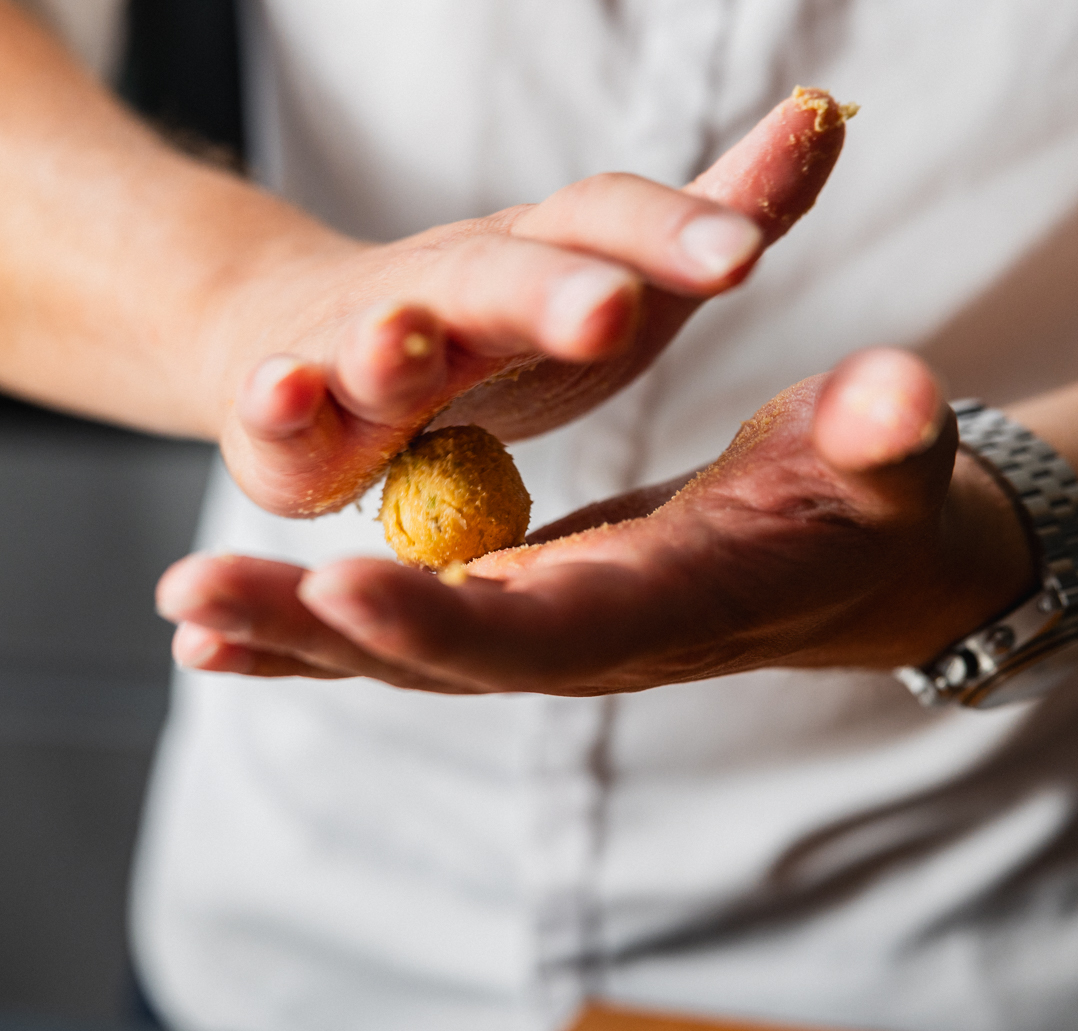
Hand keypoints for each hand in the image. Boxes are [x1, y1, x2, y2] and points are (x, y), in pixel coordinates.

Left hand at [157, 350, 1036, 694]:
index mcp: (672, 599)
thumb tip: (898, 402)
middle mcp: (593, 638)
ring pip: (404, 648)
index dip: (453, 618)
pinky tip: (220, 637)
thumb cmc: (868, 495)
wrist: (850, 559)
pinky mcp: (521, 611)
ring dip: (289, 633)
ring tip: (179, 607)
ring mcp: (548, 632)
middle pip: (442, 651)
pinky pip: (409, 633)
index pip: (551, 626)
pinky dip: (313, 640)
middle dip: (320, 630)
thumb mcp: (887, 454)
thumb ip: (886, 433)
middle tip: (195, 595)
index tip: (345, 588)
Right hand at [205, 89, 850, 515]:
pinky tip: (282, 392)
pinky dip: (275, 400)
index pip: (606, 226)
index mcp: (543, 258)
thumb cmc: (492, 327)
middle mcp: (452, 288)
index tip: (741, 254)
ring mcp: (360, 344)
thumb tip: (827, 114)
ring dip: (393, 336)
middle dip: (550, 292)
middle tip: (611, 310)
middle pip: (500, 277)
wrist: (307, 344)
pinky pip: (277, 410)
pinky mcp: (289, 416)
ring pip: (379, 335)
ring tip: (409, 342)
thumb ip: (712, 221)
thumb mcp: (615, 278)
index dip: (668, 235)